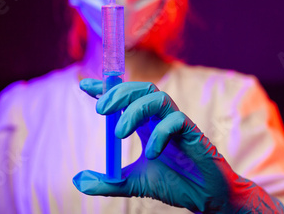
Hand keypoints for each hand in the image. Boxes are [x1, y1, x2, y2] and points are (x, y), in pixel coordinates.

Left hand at [73, 79, 283, 212]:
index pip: (125, 98)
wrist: (206, 198)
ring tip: (120, 133)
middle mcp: (160, 119)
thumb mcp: (133, 184)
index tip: (85, 85)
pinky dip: (159, 133)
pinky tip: (152, 153)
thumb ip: (107, 182)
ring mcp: (177, 123)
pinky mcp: (193, 133)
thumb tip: (77, 180)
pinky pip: (176, 121)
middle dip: (119, 93)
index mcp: (146, 124)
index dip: (106, 88)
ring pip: (157, 97)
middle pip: (140, 89)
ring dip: (135, 110)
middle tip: (101, 109)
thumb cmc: (175, 184)